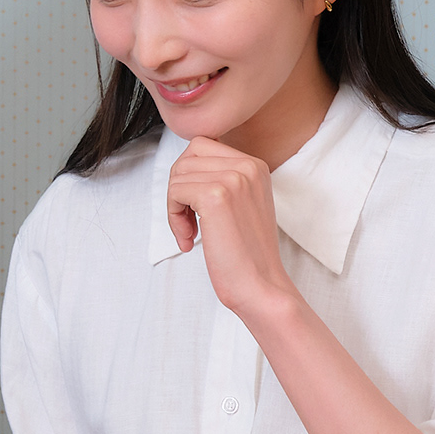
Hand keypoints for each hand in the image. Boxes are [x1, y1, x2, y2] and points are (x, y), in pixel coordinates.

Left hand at [167, 136, 299, 318]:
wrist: (261, 286)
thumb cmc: (246, 252)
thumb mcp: (241, 203)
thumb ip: (222, 179)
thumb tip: (184, 164)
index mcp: (255, 165)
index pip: (202, 147)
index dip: (189, 178)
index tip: (197, 210)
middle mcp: (247, 165)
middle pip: (187, 157)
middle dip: (178, 189)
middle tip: (188, 222)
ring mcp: (233, 178)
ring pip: (178, 175)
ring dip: (175, 206)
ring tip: (190, 233)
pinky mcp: (216, 196)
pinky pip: (175, 192)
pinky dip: (174, 217)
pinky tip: (189, 240)